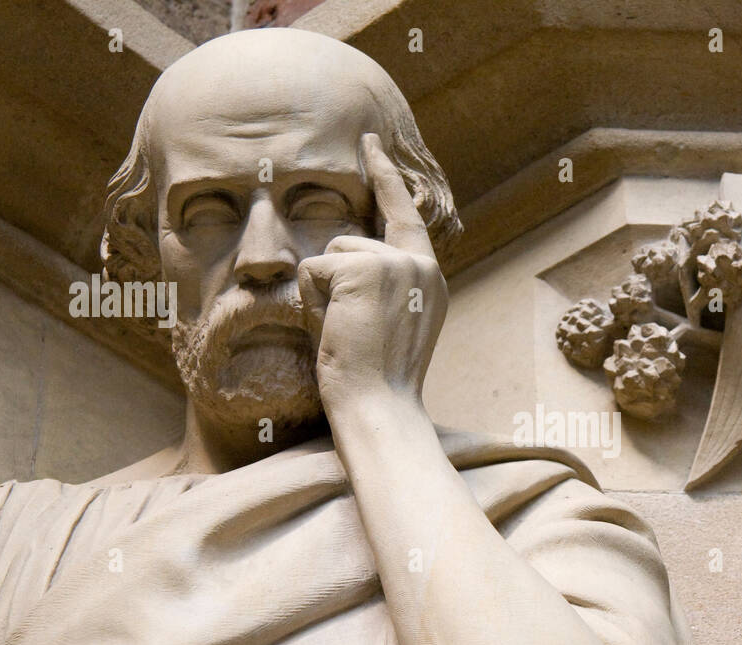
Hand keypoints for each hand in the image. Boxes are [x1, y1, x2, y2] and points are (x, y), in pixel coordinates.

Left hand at [297, 132, 447, 411]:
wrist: (379, 405)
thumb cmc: (377, 380)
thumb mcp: (388, 321)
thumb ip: (377, 283)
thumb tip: (337, 256)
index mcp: (429, 277)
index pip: (403, 213)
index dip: (384, 176)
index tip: (369, 141)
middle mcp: (419, 263)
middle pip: (349, 241)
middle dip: (332, 283)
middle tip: (349, 333)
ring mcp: (394, 262)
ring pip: (328, 254)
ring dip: (322, 294)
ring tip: (345, 332)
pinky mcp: (363, 268)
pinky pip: (312, 270)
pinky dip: (312, 302)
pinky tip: (336, 328)